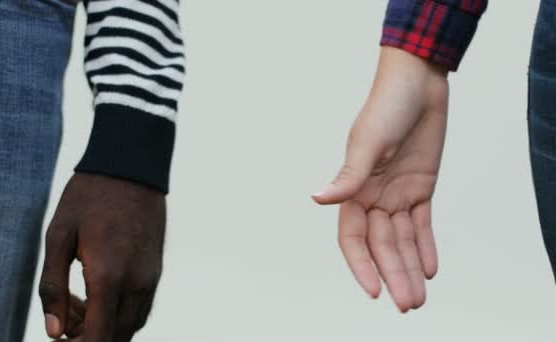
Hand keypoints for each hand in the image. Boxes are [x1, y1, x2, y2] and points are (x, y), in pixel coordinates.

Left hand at [39, 173, 165, 340]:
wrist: (132, 167)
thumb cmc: (89, 197)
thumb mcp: (59, 236)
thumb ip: (53, 287)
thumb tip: (53, 331)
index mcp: (108, 277)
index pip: (98, 339)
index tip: (58, 337)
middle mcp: (136, 284)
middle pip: (116, 337)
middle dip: (87, 337)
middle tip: (64, 313)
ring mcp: (151, 278)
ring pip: (131, 325)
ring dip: (104, 325)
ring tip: (79, 300)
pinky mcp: (156, 270)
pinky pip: (140, 307)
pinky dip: (119, 312)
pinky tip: (99, 289)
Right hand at [313, 47, 448, 311]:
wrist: (418, 83)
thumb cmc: (386, 106)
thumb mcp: (368, 141)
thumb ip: (348, 175)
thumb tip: (318, 199)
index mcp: (355, 187)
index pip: (353, 237)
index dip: (361, 264)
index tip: (375, 291)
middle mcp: (373, 195)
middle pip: (382, 244)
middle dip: (393, 275)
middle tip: (407, 305)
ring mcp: (397, 193)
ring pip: (403, 239)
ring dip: (409, 268)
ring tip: (419, 298)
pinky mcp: (420, 187)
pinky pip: (422, 223)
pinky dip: (425, 246)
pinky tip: (429, 269)